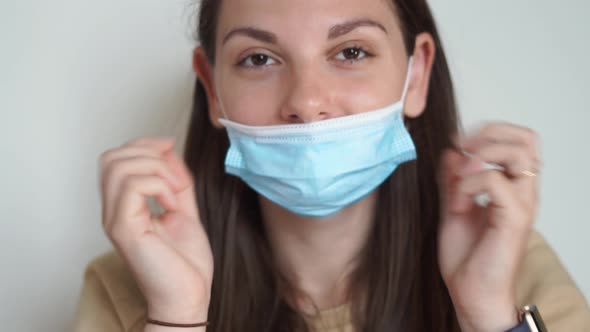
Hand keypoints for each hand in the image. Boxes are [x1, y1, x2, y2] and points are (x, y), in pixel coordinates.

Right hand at [99, 137, 212, 323]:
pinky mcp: (124, 229)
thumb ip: (175, 180)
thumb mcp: (184, 208)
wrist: (189, 294)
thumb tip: (168, 149)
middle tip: (175, 176)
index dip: (144, 144)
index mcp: (125, 205)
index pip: (117, 158)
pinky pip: (132, 186)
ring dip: (156, 169)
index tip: (171, 147)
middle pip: (111, 157)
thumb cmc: (185, 262)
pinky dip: (159, 185)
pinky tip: (174, 205)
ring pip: (118, 166)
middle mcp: (114, 210)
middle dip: (148, 152)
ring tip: (177, 192)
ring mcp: (115, 220)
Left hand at [438, 123, 540, 331]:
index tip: (458, 141)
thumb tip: (451, 151)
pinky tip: (457, 204)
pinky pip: (495, 181)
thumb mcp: (452, 208)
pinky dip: (468, 184)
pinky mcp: (514, 219)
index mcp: (511, 188)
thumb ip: (451, 181)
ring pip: (520, 154)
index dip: (490, 130)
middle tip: (460, 149)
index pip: (520, 140)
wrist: (469, 293)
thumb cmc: (466, 257)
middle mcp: (522, 193)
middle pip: (527, 139)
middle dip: (488, 134)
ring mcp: (521, 205)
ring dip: (482, 155)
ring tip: (459, 177)